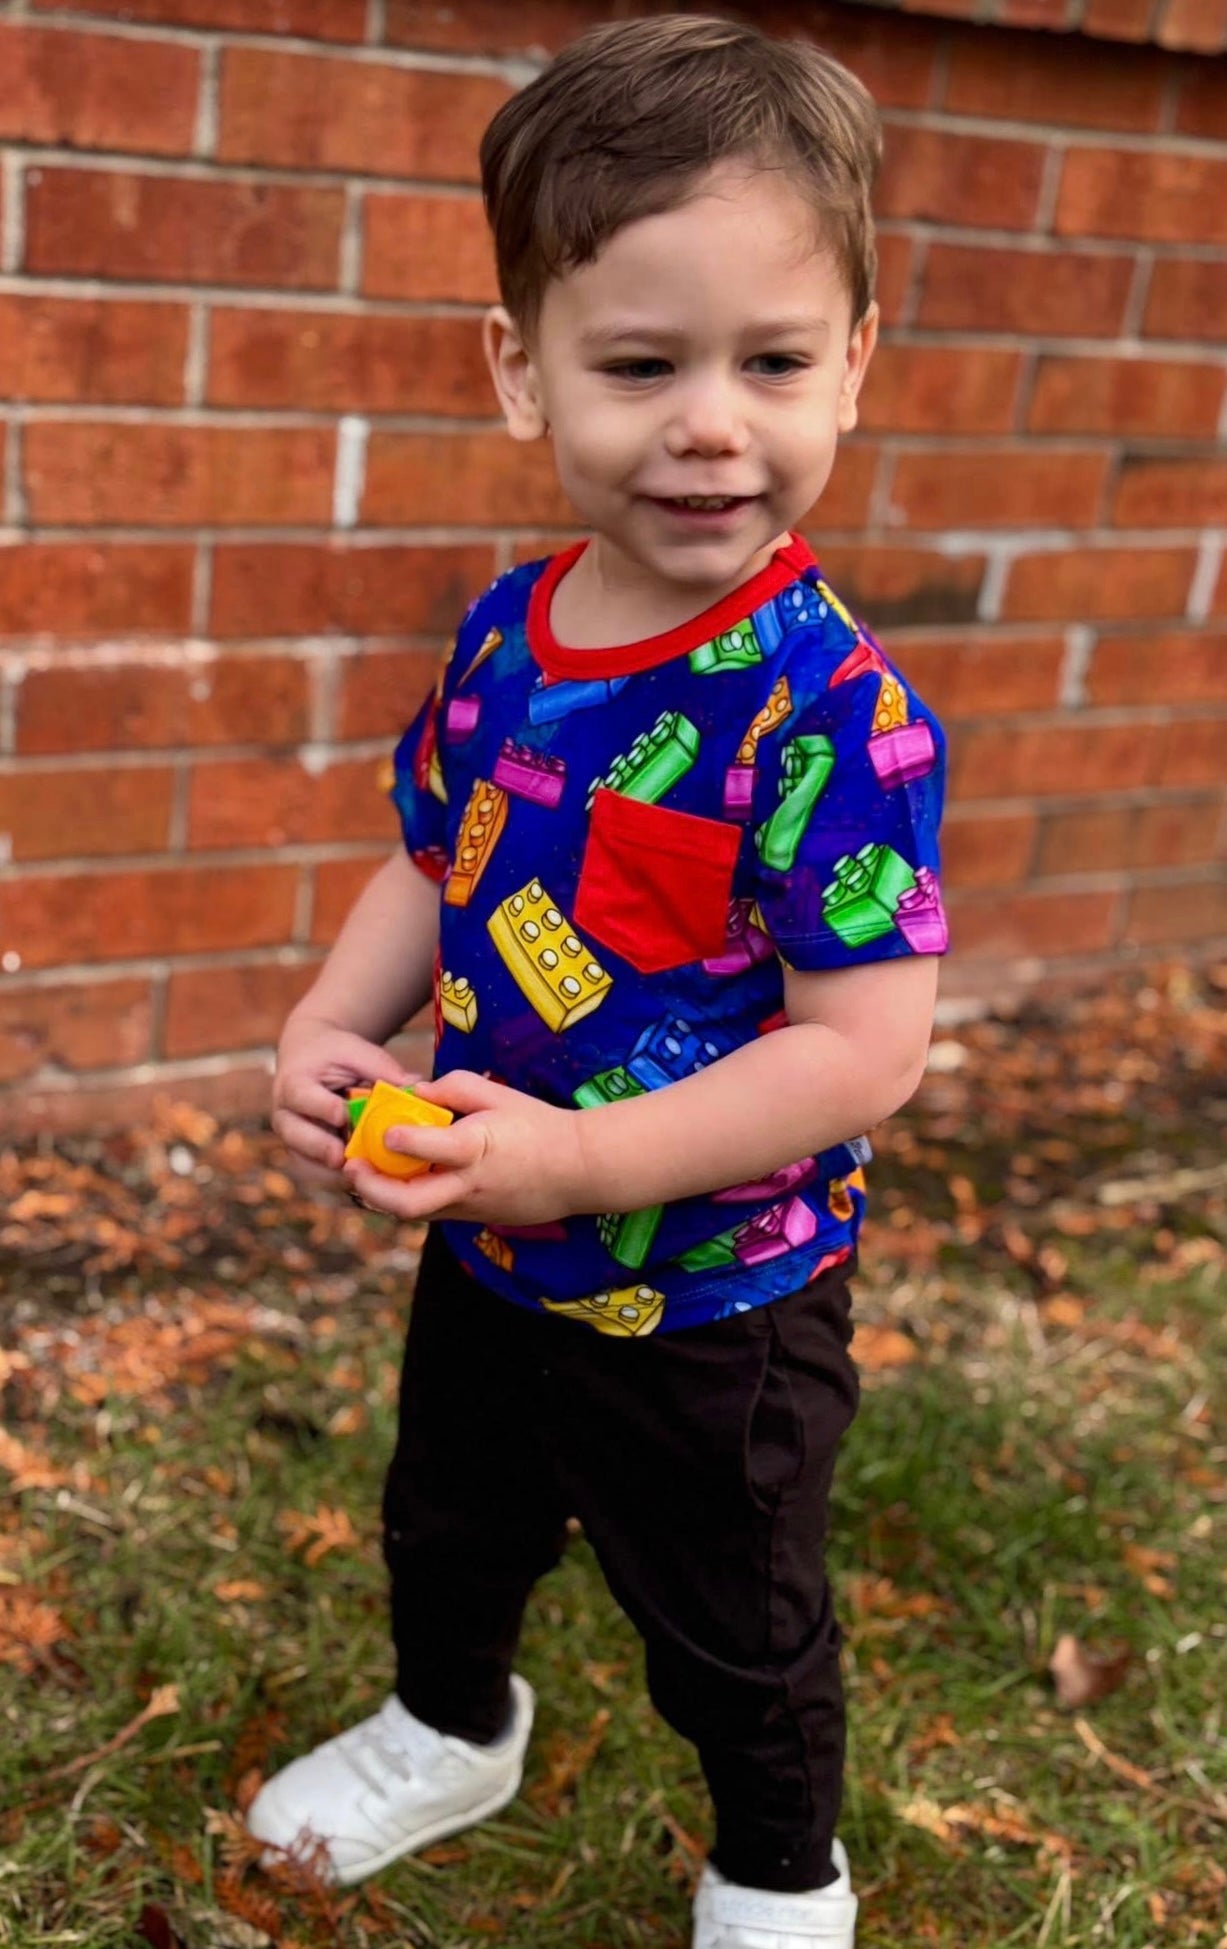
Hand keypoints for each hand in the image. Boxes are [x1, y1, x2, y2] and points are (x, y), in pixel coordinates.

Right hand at [272, 1012, 420, 1181]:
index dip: (321, 1107)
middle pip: (294, 1136)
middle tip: (342, 1157)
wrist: (310, 1062)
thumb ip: (381, 1068)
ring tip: (360, 1176)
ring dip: (329, 1172)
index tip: (342, 1115)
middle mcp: (286, 1114)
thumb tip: (416, 1085)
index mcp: (294, 1083)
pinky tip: (365, 1182)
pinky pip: (317, 1175)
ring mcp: (292, 1139)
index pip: (301, 1096)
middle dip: (319, 1148)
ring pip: (303, 1163)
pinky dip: (338, 1181)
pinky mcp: (304, 1157)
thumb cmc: (336, 1056)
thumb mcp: (356, 1052)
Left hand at [340, 1069, 587, 1227]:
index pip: (434, 1149)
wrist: (577, 1170)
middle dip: (371, 1188)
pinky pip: (431, 1212)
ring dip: (382, 1196)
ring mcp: (470, 1207)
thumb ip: (453, 1089)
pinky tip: (398, 1179)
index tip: (383, 1131)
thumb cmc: (538, 1126)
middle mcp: (469, 1184)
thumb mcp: (499, 1095)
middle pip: (409, 1202)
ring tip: (364, 1173)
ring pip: (414, 1213)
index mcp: (478, 1149)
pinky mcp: (472, 1219)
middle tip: (351, 1167)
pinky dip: (408, 1197)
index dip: (403, 1141)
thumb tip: (416, 1093)